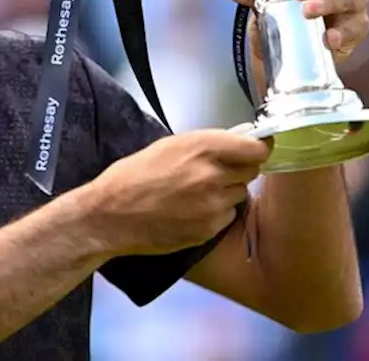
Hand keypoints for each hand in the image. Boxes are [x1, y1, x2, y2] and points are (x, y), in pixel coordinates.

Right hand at [77, 129, 270, 256]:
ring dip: (227, 192)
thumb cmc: (133, 174)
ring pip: (239, 194)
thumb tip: (238, 137)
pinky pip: (227, 216)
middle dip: (239, 169)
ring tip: (197, 194)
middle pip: (252, 171)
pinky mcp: (209, 230)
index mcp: (203, 148)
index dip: (258, 148)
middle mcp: (213, 175)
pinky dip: (216, 213)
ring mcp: (213, 205)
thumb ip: (206, 143)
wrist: (110, 215)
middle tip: (216, 172)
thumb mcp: (168, 146)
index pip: (256, 148)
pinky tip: (191, 211)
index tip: (255, 149)